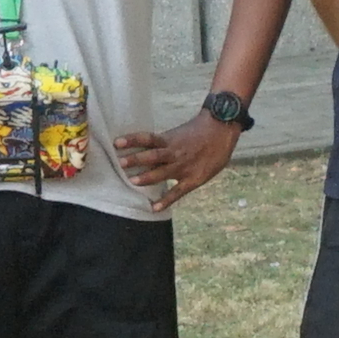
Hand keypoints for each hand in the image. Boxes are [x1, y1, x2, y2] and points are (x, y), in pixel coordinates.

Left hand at [112, 113, 239, 203]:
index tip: (116, 143)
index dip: (132, 140)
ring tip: (131, 182)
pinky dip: (166, 200)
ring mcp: (183, 167)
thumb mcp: (181, 133)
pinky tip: (154, 208)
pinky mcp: (193, 179)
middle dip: (136, 160)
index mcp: (170, 140)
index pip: (147, 138)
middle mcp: (174, 152)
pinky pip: (177, 192)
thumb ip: (167, 144)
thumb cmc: (201, 131)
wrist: (222, 129)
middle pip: (152, 156)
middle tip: (120, 163)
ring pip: (161, 173)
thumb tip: (150, 151)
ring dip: (146, 178)